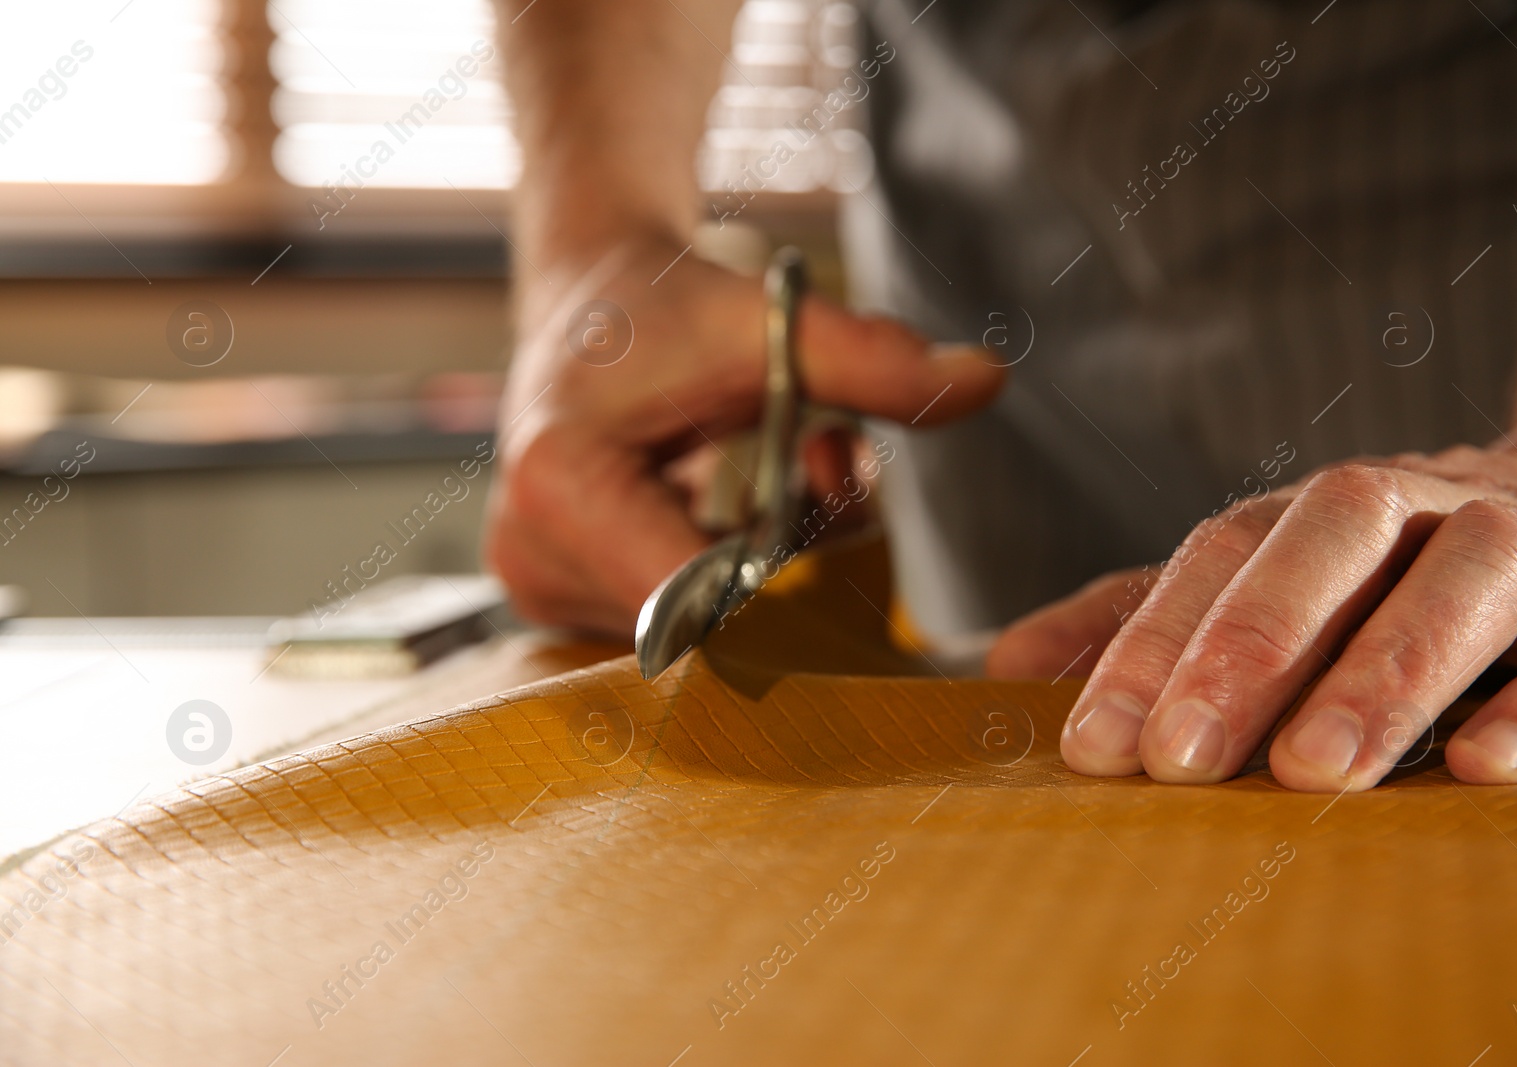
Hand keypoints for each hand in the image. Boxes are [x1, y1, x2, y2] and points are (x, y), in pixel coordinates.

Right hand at [486, 233, 1003, 634]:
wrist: (589, 299)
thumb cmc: (664, 306)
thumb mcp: (764, 321)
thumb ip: (868, 358)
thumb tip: (985, 380)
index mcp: (560, 484)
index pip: (692, 594)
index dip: (779, 574)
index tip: (832, 497)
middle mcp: (530, 556)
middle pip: (704, 618)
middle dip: (785, 557)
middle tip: (822, 452)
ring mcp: (541, 589)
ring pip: (696, 629)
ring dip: (761, 567)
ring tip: (781, 468)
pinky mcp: (562, 600)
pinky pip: (672, 620)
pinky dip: (724, 575)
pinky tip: (732, 506)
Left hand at [988, 443, 1516, 790]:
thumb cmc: (1386, 575)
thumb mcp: (1261, 587)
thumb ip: (1144, 620)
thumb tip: (1000, 666)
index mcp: (1317, 511)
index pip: (1221, 555)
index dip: (1152, 645)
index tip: (1095, 749)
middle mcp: (1417, 504)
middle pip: (1331, 541)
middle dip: (1252, 644)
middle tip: (1183, 758)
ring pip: (1466, 577)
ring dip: (1389, 671)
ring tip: (1317, 771)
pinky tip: (1491, 767)